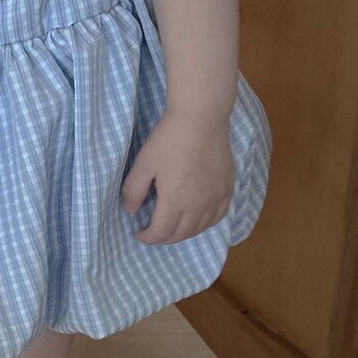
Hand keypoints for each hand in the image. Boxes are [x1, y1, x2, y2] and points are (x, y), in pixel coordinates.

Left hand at [120, 110, 233, 244]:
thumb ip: (133, 190)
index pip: (161, 233)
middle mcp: (198, 205)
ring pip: (201, 228)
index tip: (139, 233)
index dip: (148, 237)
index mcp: (175, 202)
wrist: (200, 119)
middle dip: (165, 238)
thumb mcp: (143, 164)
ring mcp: (216, 197)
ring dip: (185, 233)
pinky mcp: (227, 187)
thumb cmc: (168, 140)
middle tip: (154, 232)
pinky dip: (207, 223)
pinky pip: (220, 215)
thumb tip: (130, 211)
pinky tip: (199, 219)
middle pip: (182, 234)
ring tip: (174, 228)